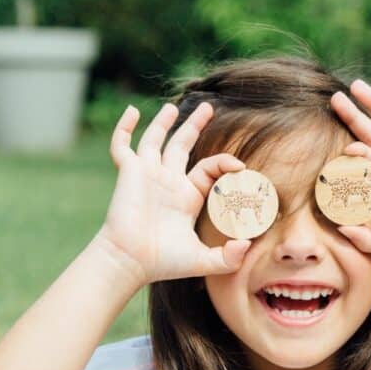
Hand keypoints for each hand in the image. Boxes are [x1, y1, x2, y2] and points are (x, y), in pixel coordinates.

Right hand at [98, 102, 251, 285]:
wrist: (131, 262)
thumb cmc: (165, 263)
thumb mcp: (203, 261)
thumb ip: (228, 257)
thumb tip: (247, 244)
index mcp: (187, 196)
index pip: (208, 168)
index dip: (225, 163)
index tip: (241, 165)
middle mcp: (168, 182)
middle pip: (183, 145)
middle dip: (195, 126)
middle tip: (208, 107)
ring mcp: (147, 175)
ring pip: (155, 140)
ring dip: (164, 123)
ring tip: (173, 107)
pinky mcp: (128, 173)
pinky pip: (122, 146)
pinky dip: (125, 128)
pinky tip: (132, 111)